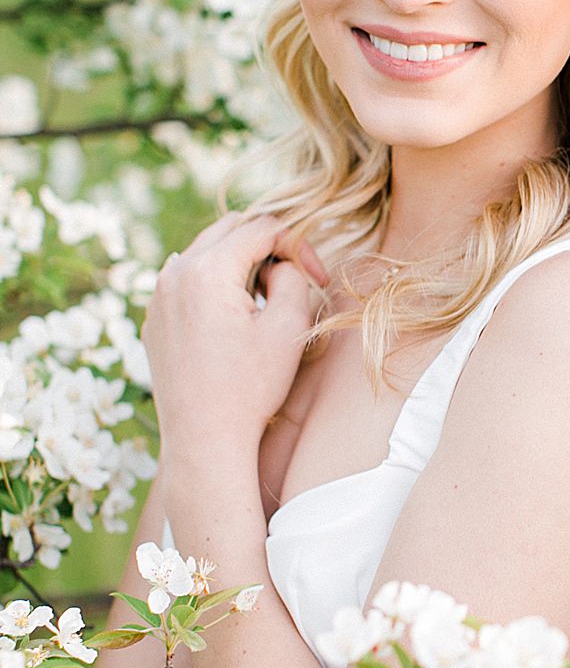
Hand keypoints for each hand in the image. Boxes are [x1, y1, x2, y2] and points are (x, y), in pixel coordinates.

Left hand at [143, 212, 327, 455]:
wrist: (204, 439)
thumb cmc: (250, 388)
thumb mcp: (288, 327)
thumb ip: (291, 277)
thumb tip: (279, 264)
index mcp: (207, 270)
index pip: (261, 228)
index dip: (299, 244)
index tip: (318, 278)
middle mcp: (174, 273)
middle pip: (228, 229)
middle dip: (267, 245)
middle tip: (292, 279)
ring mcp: (158, 297)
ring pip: (204, 253)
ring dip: (239, 263)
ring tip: (263, 300)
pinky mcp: (153, 319)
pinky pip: (185, 282)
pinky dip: (213, 286)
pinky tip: (232, 320)